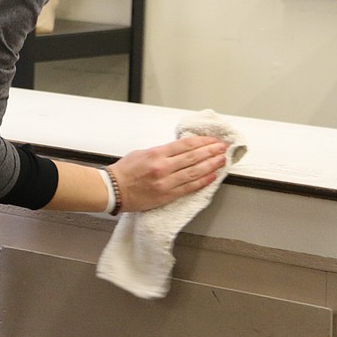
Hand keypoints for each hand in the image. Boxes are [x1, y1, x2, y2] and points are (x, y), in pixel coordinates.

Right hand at [109, 136, 230, 212]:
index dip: (202, 142)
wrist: (113, 190)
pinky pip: (189, 187)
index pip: (185, 145)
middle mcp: (163, 167)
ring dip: (211, 165)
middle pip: (193, 157)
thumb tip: (178, 151)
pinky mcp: (167, 195)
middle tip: (222, 147)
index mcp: (156, 154)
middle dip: (211, 151)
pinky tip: (212, 176)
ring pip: (194, 172)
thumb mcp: (141, 153)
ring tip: (222, 160)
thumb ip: (161, 152)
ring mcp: (166, 182)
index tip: (212, 140)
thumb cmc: (124, 171)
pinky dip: (203, 181)